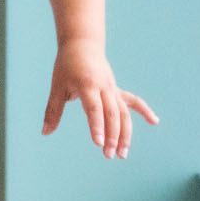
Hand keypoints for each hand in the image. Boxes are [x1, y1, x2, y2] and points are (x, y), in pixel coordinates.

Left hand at [42, 43, 158, 157]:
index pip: (94, 108)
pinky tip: (154, 121)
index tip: (98, 143)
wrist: (82, 45)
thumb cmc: (67, 65)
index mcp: (87, 85)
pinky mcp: (116, 90)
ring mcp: (112, 89)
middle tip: (109, 155)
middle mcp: (104, 87)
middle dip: (112, 136)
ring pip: (123, 112)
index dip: (96, 126)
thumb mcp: (57, 86)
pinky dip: (144, 111)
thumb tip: (45, 133)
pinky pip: (133, 101)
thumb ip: (53, 111)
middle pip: (112, 113)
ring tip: (123, 154)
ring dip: (125, 133)